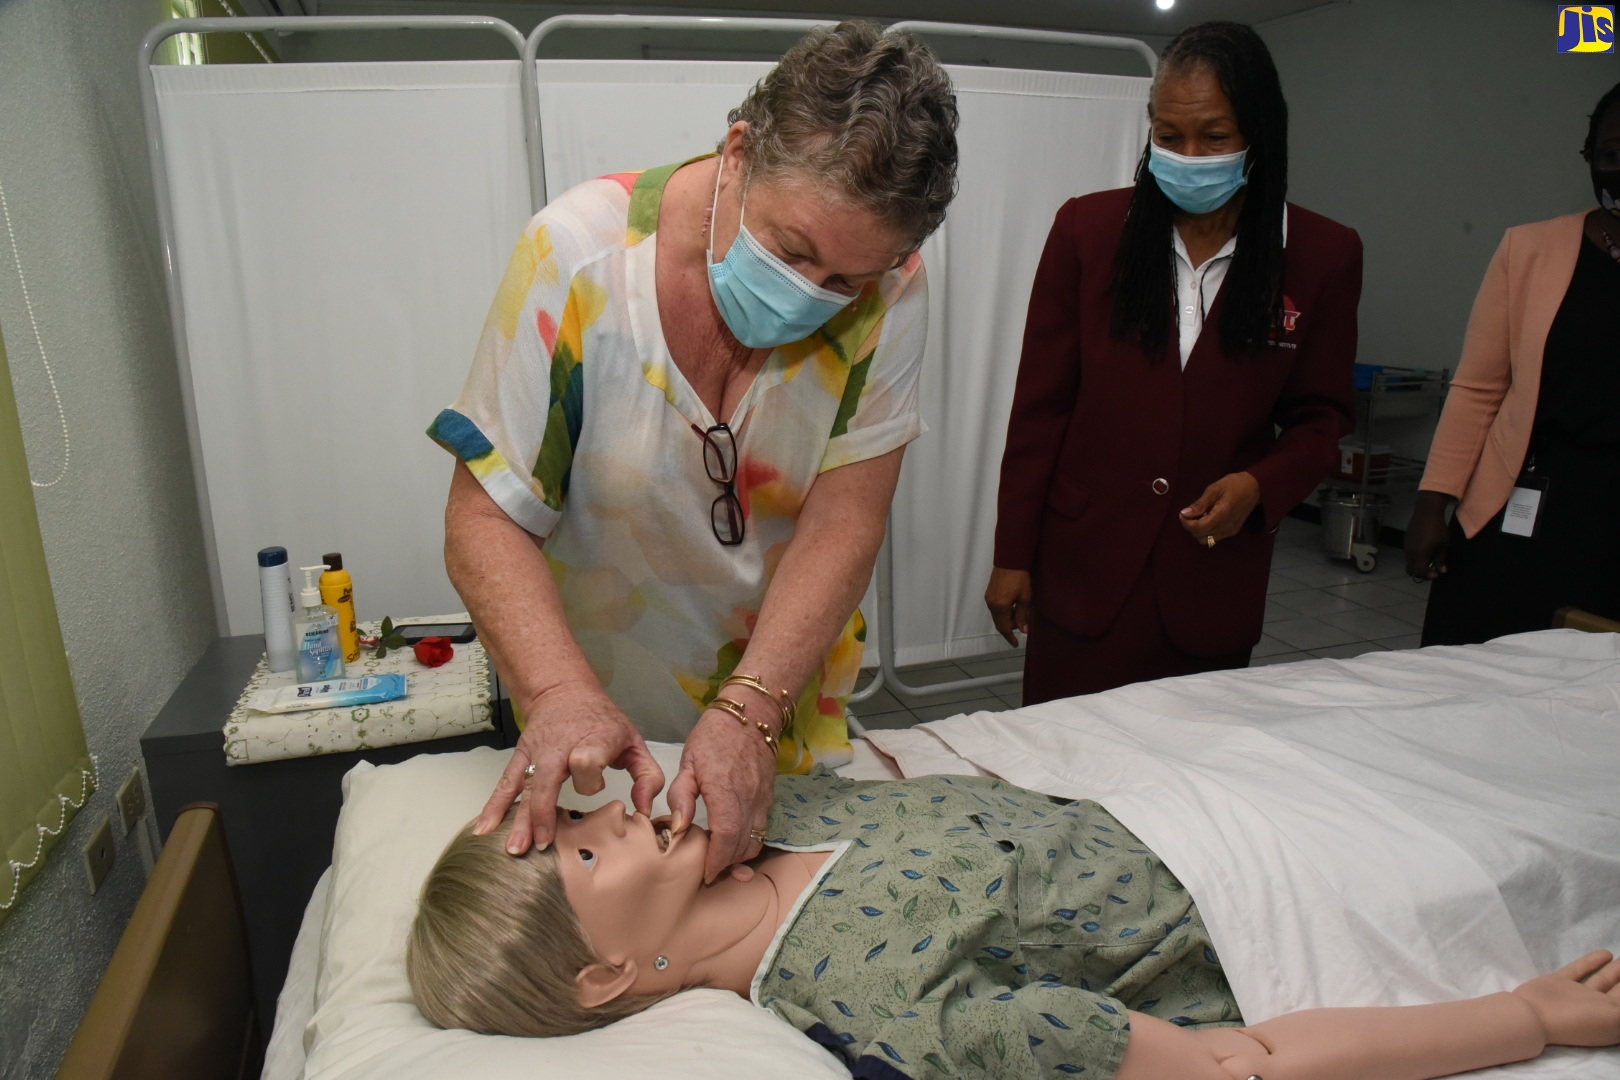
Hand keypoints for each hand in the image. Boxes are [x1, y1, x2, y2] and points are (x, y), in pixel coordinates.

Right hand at [475, 683, 664, 855]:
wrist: (564, 692)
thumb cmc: (602, 721)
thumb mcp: (633, 741)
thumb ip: (647, 776)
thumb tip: (645, 811)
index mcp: (594, 738)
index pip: (586, 759)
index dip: (590, 776)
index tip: (596, 785)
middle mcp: (561, 746)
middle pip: (549, 778)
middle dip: (545, 811)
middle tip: (544, 844)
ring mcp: (537, 753)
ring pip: (526, 786)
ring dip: (519, 818)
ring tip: (516, 848)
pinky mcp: (521, 758)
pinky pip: (506, 784)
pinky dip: (494, 807)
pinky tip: (484, 829)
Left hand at [666, 708, 776, 883]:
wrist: (752, 716)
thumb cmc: (715, 736)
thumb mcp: (689, 762)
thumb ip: (681, 796)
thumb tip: (678, 829)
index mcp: (725, 789)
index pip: (725, 836)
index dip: (715, 861)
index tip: (704, 874)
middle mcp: (749, 798)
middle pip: (742, 846)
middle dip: (724, 864)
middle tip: (706, 871)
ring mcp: (762, 799)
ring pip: (755, 841)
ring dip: (737, 855)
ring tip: (719, 858)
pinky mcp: (769, 799)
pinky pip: (762, 830)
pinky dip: (748, 842)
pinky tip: (733, 842)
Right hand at [985, 568, 1033, 646]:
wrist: (1010, 559)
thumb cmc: (1020, 578)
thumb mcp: (1025, 598)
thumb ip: (1023, 615)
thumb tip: (1024, 630)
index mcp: (1000, 607)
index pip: (1004, 628)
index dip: (1010, 637)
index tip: (1016, 644)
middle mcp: (991, 604)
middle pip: (999, 623)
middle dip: (1010, 628)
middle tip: (1023, 626)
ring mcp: (989, 598)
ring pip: (997, 615)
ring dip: (1007, 619)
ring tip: (1020, 616)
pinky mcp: (989, 592)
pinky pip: (996, 608)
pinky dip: (1004, 612)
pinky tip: (1013, 608)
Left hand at [1179, 471, 1261, 544]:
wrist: (1255, 488)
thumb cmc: (1234, 485)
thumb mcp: (1214, 489)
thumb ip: (1200, 504)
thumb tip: (1184, 513)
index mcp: (1222, 514)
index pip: (1199, 528)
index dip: (1187, 523)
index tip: (1182, 513)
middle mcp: (1226, 527)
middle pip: (1200, 536)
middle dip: (1191, 526)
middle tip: (1189, 513)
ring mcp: (1230, 531)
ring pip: (1206, 540)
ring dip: (1198, 531)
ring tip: (1200, 516)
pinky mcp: (1232, 532)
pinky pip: (1214, 538)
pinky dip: (1206, 531)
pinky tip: (1208, 519)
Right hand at [1404, 489, 1453, 579]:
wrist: (1427, 513)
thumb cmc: (1438, 529)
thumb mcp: (1443, 545)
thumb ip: (1441, 560)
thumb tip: (1441, 571)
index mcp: (1420, 555)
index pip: (1420, 572)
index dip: (1428, 576)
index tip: (1437, 574)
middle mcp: (1411, 553)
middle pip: (1411, 571)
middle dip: (1420, 573)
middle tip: (1431, 570)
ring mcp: (1407, 547)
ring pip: (1409, 562)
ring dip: (1418, 565)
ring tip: (1429, 559)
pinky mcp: (1406, 541)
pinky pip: (1408, 554)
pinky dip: (1415, 557)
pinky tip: (1424, 550)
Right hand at [1513, 950, 1619, 1046]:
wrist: (1534, 1017)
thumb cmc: (1578, 1021)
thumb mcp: (1614, 1017)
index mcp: (1612, 1020)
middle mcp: (1597, 1009)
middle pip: (1619, 992)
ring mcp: (1578, 996)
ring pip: (1603, 980)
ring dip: (1617, 971)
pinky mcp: (1561, 983)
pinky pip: (1581, 970)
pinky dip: (1593, 962)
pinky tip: (1606, 953)